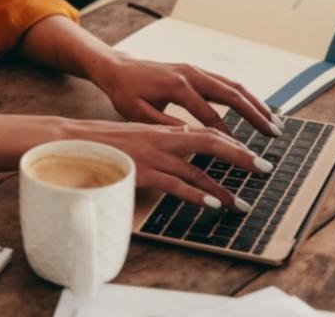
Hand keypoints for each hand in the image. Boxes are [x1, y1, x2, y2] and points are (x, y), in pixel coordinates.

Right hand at [74, 120, 273, 211]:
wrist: (69, 141)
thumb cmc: (102, 144)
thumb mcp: (136, 137)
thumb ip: (160, 142)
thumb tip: (184, 150)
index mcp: (161, 130)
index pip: (205, 132)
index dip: (232, 144)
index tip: (252, 155)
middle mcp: (161, 139)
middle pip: (211, 143)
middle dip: (241, 157)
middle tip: (265, 169)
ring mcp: (152, 156)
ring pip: (197, 170)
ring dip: (223, 189)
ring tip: (241, 205)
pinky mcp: (141, 173)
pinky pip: (175, 185)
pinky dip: (196, 195)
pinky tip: (212, 204)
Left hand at [92, 54, 282, 137]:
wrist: (117, 68)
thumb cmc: (124, 92)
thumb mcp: (137, 112)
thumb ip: (164, 124)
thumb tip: (190, 137)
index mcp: (176, 86)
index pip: (209, 115)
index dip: (227, 135)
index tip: (242, 153)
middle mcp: (190, 74)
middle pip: (231, 95)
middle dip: (255, 115)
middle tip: (274, 133)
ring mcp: (195, 70)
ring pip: (233, 86)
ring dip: (256, 103)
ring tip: (274, 122)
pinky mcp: (196, 70)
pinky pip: (226, 82)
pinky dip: (244, 95)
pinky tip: (256, 108)